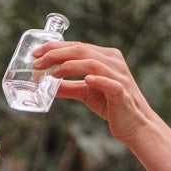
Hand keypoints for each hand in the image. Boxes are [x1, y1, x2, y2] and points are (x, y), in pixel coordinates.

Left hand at [34, 41, 170, 170]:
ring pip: (92, 62)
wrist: (135, 124)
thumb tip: (46, 84)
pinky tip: (86, 80)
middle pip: (82, 50)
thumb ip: (69, 86)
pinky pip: (110, 82)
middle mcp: (113, 61)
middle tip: (36, 62)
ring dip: (69, 66)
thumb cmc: (111, 105)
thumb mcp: (86, 93)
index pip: (77, 46)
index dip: (55, 47)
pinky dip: (98, 79)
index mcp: (105, 57)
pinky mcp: (122, 91)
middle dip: (56, 54)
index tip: (36, 54)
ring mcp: (119, 75)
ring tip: (51, 73)